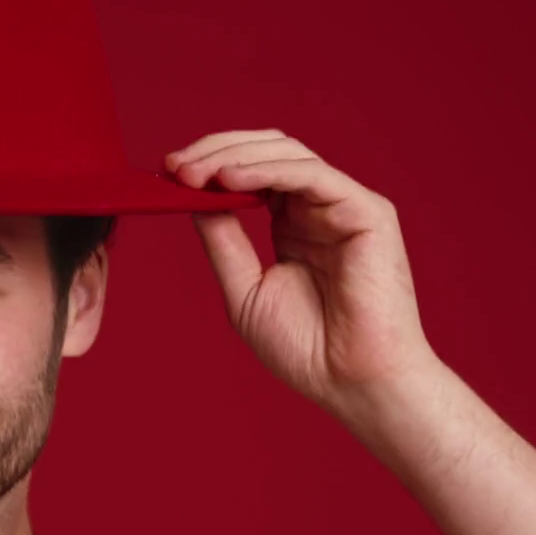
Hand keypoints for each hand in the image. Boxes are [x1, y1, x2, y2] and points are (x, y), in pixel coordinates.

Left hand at [165, 130, 437, 412]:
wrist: (350, 383)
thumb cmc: (306, 349)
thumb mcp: (246, 289)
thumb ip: (224, 241)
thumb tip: (193, 198)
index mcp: (293, 224)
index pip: (251, 172)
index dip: (210, 164)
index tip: (168, 172)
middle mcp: (319, 208)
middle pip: (267, 152)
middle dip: (216, 151)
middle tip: (175, 166)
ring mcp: (345, 206)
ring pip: (288, 154)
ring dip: (234, 155)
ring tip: (196, 172)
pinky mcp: (367, 212)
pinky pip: (313, 175)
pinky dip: (268, 170)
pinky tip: (231, 178)